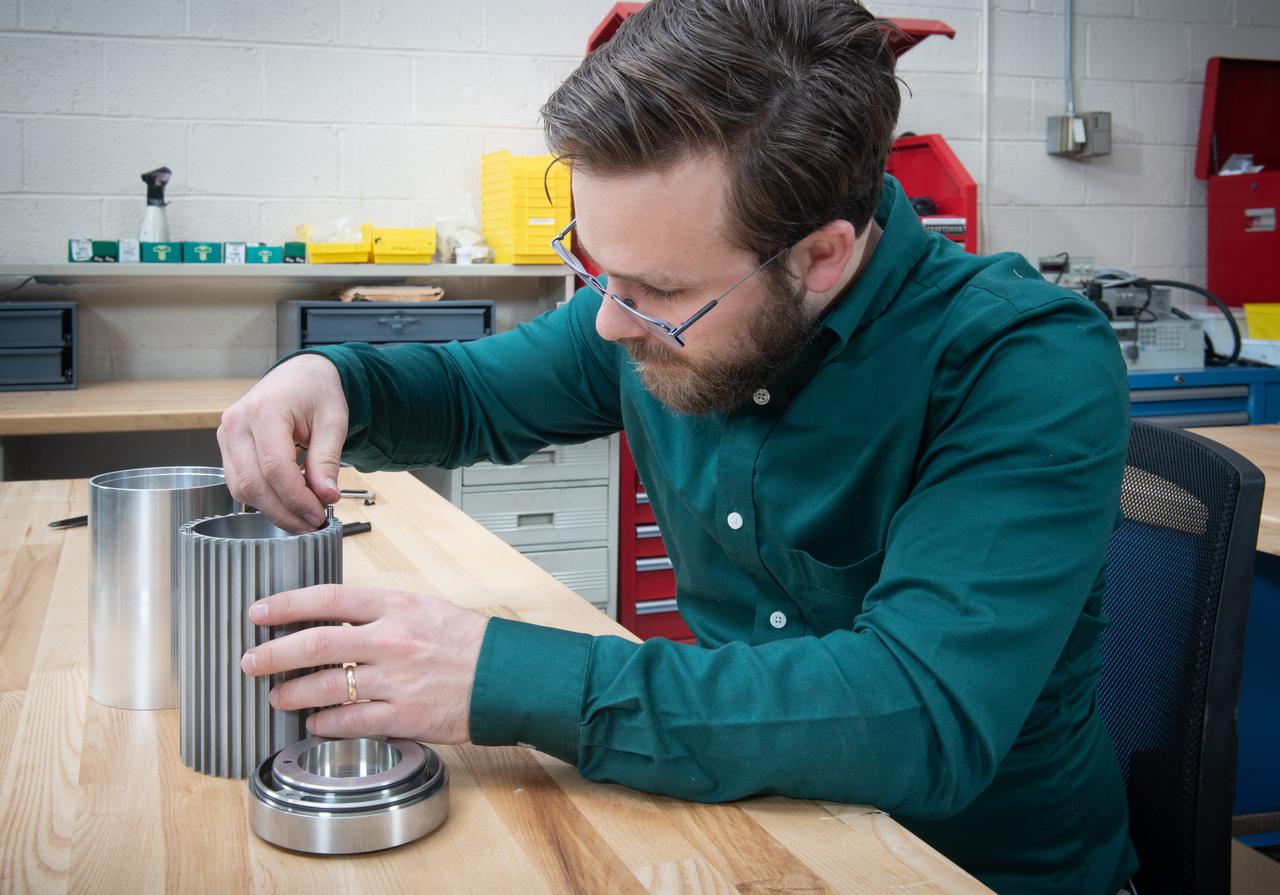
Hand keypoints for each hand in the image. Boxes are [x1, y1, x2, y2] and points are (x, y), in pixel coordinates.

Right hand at [217, 354, 347, 532]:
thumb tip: (326, 496)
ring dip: (272, 509)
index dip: (296, 498)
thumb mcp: (333, 421)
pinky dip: (262, 498)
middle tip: (312, 523)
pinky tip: (287, 502)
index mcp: (265, 411)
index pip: (275, 468)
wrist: (300, 374)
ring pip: (241, 488)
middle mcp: (237, 422)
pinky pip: (239, 482)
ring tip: (303, 516)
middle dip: (284, 511)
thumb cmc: (316, 391)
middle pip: (253, 483)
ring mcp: (226, 434)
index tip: (318, 515)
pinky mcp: (227, 445)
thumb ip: (327, 460)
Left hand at [239, 584, 489, 743]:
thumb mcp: (424, 609)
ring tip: (278, 697)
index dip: (285, 604)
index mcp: (396, 606)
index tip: (259, 612)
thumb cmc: (467, 643)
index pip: (327, 599)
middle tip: (251, 661)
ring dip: (292, 694)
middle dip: (272, 654)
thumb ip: (380, 613)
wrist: (505, 676)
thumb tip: (333, 621)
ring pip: (324, 687)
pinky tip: (315, 723)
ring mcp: (395, 680)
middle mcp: (391, 640)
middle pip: (314, 644)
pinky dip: (324, 724)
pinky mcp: (402, 717)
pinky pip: (348, 722)